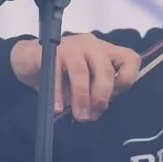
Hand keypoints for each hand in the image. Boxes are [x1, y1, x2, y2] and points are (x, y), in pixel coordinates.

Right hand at [10, 34, 140, 120]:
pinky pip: (57, 76)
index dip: (127, 81)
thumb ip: (97, 91)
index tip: (114, 97)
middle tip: (93, 116)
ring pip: (82, 73)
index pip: (131, 59)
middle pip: (106, 70)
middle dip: (101, 97)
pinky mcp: (51, 52)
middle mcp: (93, 45)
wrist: (31, 59)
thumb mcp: (88, 81)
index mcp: (107, 51)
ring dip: (82, 99)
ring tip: (80, 116)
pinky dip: (59, 95)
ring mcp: (72, 46)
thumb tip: (98, 110)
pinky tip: (58, 109)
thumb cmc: (64, 74)